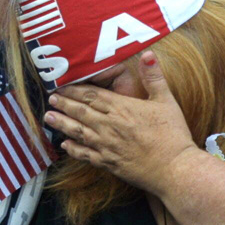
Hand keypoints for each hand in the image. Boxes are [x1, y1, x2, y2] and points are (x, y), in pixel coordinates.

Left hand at [44, 51, 198, 194]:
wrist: (175, 169)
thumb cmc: (172, 135)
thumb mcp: (166, 100)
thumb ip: (154, 77)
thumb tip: (148, 54)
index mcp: (121, 108)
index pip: (92, 95)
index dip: (74, 90)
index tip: (62, 86)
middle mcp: (109, 126)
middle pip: (80, 112)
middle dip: (64, 104)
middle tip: (50, 99)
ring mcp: (107, 145)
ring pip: (78, 132)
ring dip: (62, 124)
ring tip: (49, 118)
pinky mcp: (108, 163)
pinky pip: (85, 154)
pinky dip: (73, 149)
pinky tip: (64, 145)